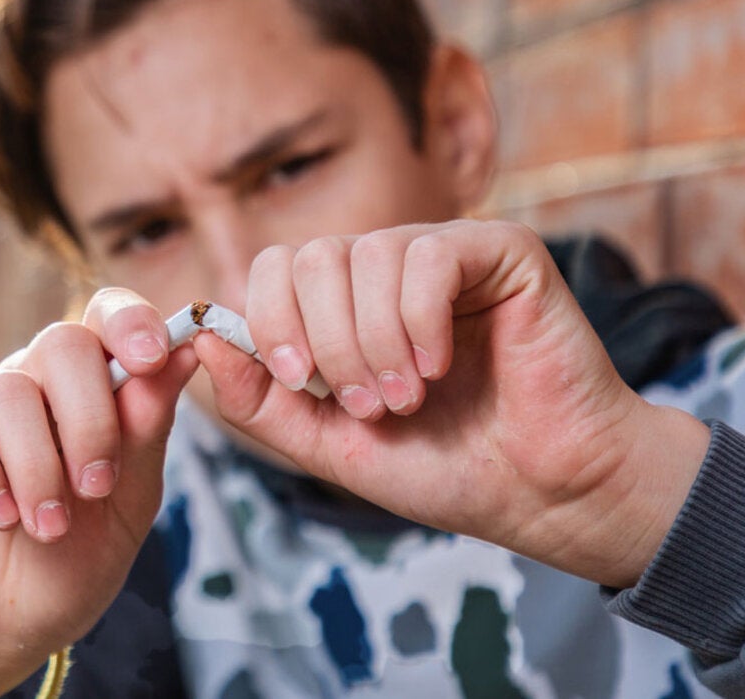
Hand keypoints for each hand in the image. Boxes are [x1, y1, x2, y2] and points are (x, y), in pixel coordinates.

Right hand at [0, 288, 194, 698]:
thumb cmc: (61, 569)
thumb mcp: (125, 506)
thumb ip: (147, 431)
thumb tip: (185, 351)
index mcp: (83, 389)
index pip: (105, 317)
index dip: (130, 322)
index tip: (152, 358)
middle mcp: (26, 382)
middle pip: (62, 343)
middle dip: (90, 418)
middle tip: (95, 487)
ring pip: (9, 391)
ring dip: (38, 468)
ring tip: (46, 527)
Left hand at [199, 219, 708, 588]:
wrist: (542, 492)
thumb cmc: (442, 466)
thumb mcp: (328, 443)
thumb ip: (260, 398)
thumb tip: (203, 338)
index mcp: (343, 304)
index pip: (274, 267)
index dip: (271, 320)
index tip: (302, 382)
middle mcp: (386, 269)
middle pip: (309, 257)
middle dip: (327, 343)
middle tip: (370, 406)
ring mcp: (444, 254)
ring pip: (366, 256)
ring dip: (376, 342)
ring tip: (409, 398)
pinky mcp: (501, 251)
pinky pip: (429, 255)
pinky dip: (421, 319)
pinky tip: (440, 365)